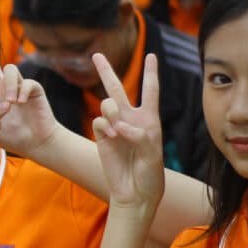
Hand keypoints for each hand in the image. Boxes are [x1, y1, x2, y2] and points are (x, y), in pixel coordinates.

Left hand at [0, 23, 61, 155]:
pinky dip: (22, 92)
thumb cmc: (12, 137)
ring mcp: (14, 85)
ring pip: (9, 69)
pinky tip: (22, 103)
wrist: (36, 141)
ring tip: (12, 103)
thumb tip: (3, 102)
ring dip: (9, 87)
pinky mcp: (31, 86)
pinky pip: (25, 81)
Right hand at [91, 52, 164, 212]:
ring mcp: (114, 127)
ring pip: (107, 103)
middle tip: (96, 54)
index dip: (151, 73)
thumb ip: (138, 134)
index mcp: (149, 119)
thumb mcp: (152, 153)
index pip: (150, 90)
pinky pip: (98, 121)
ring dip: (112, 110)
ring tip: (118, 129)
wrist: (133, 193)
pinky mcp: (101, 136)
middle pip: (117, 88)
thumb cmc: (150, 174)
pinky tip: (112, 138)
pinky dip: (105, 127)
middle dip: (106, 71)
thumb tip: (118, 125)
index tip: (152, 55)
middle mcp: (130, 118)